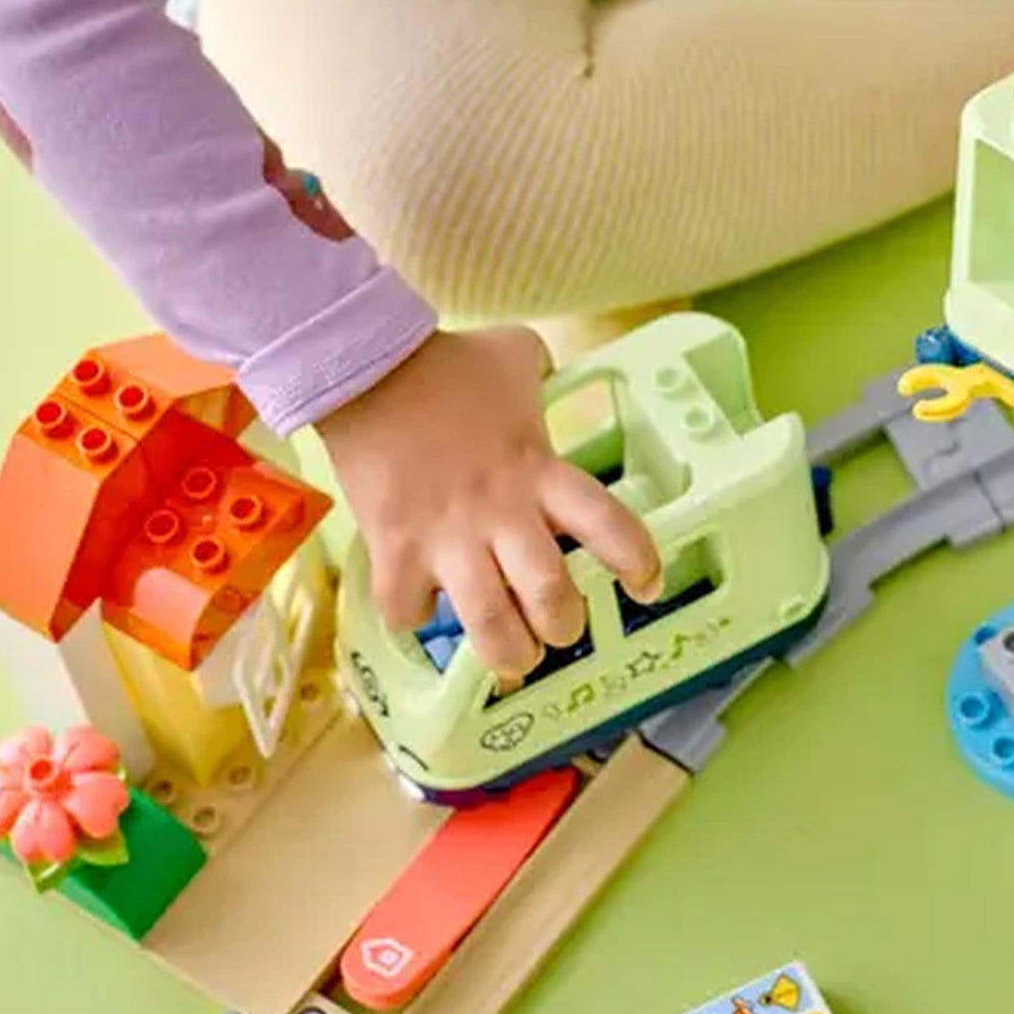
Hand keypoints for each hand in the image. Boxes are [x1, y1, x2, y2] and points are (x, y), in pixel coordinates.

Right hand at [315, 325, 663, 688]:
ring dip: (508, 654)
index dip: (638, 564)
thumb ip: (541, 372)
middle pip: (552, 598)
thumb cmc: (447, 364)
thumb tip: (546, 369)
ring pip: (490, 625)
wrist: (367, 366)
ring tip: (512, 658)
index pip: (610, 526)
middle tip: (557, 627)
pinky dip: (413, 618)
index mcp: (539, 471)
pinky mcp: (396, 549)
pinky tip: (418, 606)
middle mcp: (503, 512)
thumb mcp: (514, 355)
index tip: (646, 586)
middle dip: (563, 627)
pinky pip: (408, 610)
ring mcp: (448, 537)